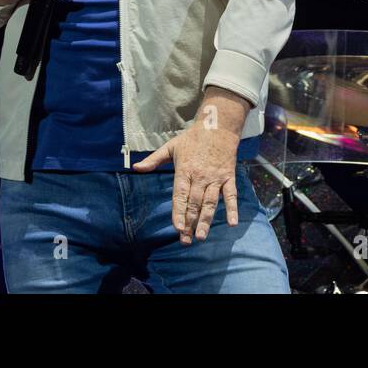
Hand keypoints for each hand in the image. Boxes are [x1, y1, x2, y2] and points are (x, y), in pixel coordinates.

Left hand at [132, 87, 249, 243]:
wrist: (217, 126)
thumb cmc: (192, 138)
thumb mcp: (170, 146)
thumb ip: (153, 160)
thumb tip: (135, 168)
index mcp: (185, 170)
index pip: (180, 195)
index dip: (179, 212)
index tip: (177, 227)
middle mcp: (200, 176)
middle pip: (194, 203)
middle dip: (190, 223)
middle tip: (186, 240)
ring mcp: (215, 177)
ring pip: (210, 202)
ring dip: (206, 220)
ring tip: (202, 236)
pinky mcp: (228, 176)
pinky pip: (231, 195)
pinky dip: (232, 208)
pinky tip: (232, 223)